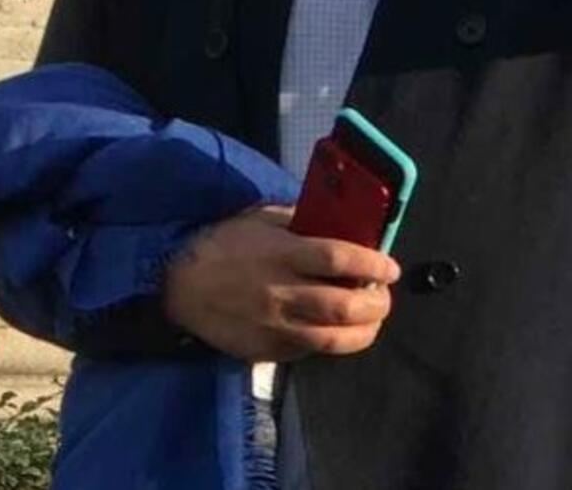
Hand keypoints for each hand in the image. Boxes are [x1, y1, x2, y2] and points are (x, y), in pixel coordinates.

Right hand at [161, 203, 401, 362]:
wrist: (180, 286)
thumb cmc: (223, 244)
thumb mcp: (260, 218)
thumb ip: (299, 222)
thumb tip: (336, 224)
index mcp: (283, 253)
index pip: (340, 259)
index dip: (372, 264)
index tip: (391, 267)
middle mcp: (283, 292)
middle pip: (344, 305)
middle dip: (376, 303)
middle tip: (384, 296)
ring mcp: (275, 327)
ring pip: (332, 339)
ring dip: (363, 332)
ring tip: (371, 320)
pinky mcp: (267, 350)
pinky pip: (309, 352)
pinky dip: (331, 343)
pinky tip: (337, 332)